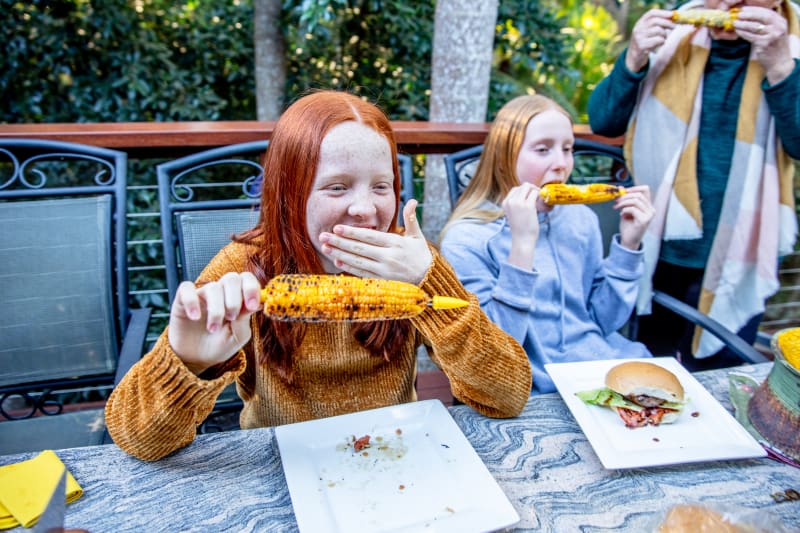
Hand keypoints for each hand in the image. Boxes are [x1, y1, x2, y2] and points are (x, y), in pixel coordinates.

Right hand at [168, 272, 262, 374]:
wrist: (196, 360)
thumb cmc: (220, 345)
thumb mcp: (238, 336)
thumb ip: (245, 319)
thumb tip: (255, 303)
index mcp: (238, 297)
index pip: (247, 279)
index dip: (252, 288)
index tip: (252, 306)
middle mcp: (221, 292)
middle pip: (231, 278)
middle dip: (234, 300)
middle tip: (231, 318)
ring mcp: (202, 295)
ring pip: (212, 287)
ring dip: (216, 310)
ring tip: (213, 329)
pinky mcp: (182, 300)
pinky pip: (186, 289)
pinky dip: (192, 302)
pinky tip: (194, 317)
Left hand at [318, 199, 432, 283]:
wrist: (429, 279)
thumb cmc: (421, 255)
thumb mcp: (417, 236)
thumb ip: (411, 218)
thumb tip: (412, 200)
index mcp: (396, 243)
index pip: (370, 237)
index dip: (352, 233)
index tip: (337, 228)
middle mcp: (389, 257)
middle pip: (360, 249)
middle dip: (340, 242)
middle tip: (323, 236)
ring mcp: (384, 271)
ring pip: (358, 262)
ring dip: (340, 255)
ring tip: (325, 248)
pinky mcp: (382, 281)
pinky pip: (362, 274)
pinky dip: (349, 268)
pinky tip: (337, 261)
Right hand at [501, 183, 540, 269]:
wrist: (522, 240)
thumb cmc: (520, 228)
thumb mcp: (513, 214)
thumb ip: (517, 204)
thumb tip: (528, 193)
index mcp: (505, 203)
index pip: (515, 189)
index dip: (525, 191)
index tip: (531, 196)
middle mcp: (510, 201)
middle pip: (523, 186)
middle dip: (532, 189)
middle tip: (538, 196)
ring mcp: (518, 203)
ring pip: (529, 187)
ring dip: (536, 191)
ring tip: (540, 199)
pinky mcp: (528, 206)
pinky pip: (535, 193)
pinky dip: (540, 195)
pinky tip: (542, 202)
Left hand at [615, 185, 653, 250]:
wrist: (628, 240)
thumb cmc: (628, 226)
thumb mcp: (626, 210)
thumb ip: (625, 199)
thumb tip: (621, 187)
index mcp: (648, 206)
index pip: (645, 190)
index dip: (633, 188)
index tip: (623, 191)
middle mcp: (651, 209)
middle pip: (638, 195)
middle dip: (625, 196)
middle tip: (616, 201)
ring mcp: (649, 215)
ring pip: (635, 201)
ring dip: (623, 203)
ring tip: (616, 207)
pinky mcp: (644, 220)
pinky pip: (633, 209)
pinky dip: (625, 210)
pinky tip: (622, 215)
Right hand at [626, 9, 675, 71]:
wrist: (634, 58)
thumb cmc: (645, 43)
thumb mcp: (648, 31)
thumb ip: (658, 24)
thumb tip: (673, 18)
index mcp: (640, 23)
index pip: (652, 13)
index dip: (663, 13)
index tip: (672, 15)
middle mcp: (638, 29)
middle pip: (656, 21)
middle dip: (667, 23)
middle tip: (674, 27)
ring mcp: (638, 37)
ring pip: (658, 30)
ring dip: (665, 35)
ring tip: (663, 39)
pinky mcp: (641, 46)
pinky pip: (658, 40)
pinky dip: (662, 42)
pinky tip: (659, 44)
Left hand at [733, 6, 793, 84]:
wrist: (780, 63)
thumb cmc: (774, 48)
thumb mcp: (775, 33)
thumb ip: (767, 25)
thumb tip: (749, 18)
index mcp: (781, 22)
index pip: (767, 12)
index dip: (754, 10)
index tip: (744, 9)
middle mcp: (779, 27)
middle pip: (762, 17)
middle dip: (748, 15)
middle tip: (738, 15)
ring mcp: (772, 35)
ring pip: (755, 26)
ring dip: (743, 24)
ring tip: (735, 23)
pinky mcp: (765, 44)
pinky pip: (751, 36)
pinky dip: (743, 33)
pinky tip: (737, 31)